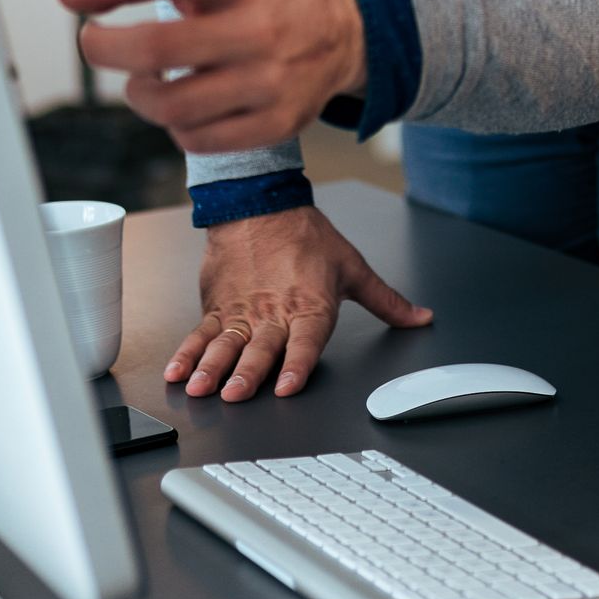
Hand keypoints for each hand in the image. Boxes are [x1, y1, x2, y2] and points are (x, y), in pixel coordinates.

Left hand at [60, 0, 368, 156]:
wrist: (345, 29)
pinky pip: (199, 142)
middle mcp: (260, 27)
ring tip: (145, 78)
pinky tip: (184, 105)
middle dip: (104, 49)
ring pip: (171, 107)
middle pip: (158, 48)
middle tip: (95, 42)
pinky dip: (175, 127)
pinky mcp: (278, 123)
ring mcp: (272, 80)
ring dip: (138, 94)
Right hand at [166, 207, 432, 399]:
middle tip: (234, 393)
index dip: (296, 365)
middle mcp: (274, 313)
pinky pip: (200, 333)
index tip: (287, 386)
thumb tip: (421, 318)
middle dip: (246, 373)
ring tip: (200, 387)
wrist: (260, 204)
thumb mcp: (352, 268)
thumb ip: (387, 301)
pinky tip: (176, 372)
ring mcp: (242, 311)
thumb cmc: (306, 237)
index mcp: (310, 306)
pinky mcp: (217, 306)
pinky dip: (187, 353)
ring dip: (212, 367)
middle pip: (260, 348)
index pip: (304, 341)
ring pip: (225, 344)